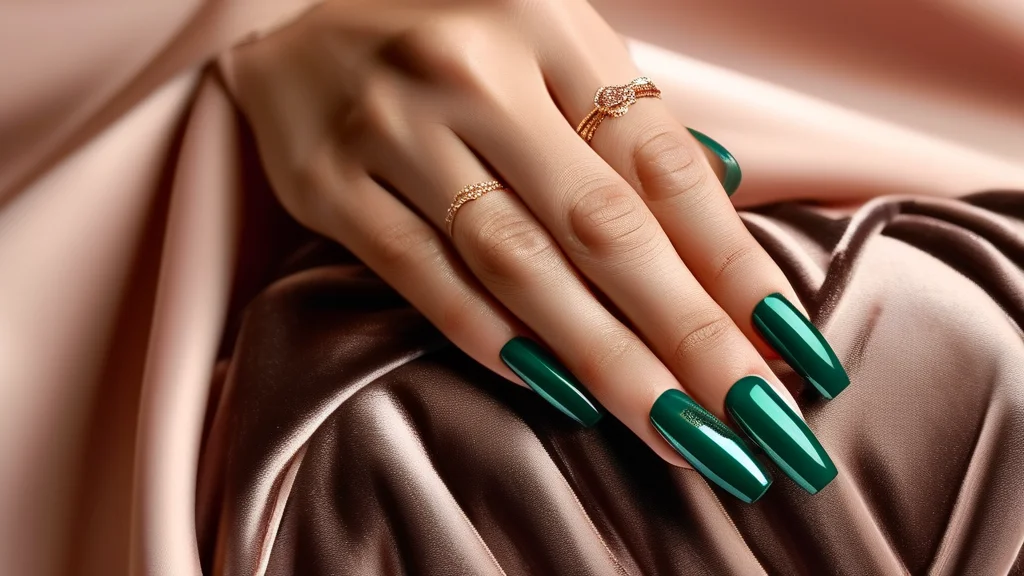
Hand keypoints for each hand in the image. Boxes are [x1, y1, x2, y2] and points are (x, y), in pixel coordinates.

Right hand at [224, 0, 847, 500]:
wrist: (297, 19)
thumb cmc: (453, 38)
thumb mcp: (551, 46)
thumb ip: (629, 126)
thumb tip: (725, 223)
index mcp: (550, 25)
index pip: (662, 165)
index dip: (732, 263)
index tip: (789, 347)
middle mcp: (473, 70)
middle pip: (602, 225)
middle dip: (688, 333)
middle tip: (754, 420)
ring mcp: (393, 127)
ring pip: (517, 263)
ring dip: (605, 357)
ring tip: (676, 430)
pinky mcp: (328, 184)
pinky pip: (422, 274)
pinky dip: (494, 337)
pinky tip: (559, 391)